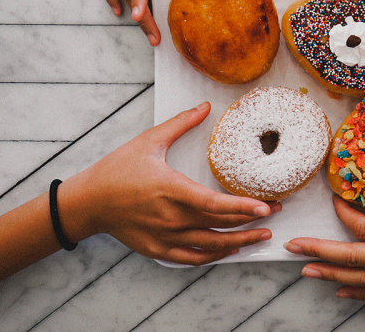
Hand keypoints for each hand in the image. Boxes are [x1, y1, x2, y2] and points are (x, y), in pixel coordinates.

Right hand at [63, 102, 278, 265]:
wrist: (89, 202)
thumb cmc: (117, 170)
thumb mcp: (149, 141)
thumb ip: (180, 124)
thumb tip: (205, 106)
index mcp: (171, 190)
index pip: (214, 204)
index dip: (243, 208)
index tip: (266, 207)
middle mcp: (171, 218)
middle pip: (220, 225)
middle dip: (252, 221)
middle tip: (275, 212)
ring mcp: (164, 237)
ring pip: (211, 245)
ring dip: (240, 242)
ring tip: (262, 236)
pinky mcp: (158, 250)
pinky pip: (193, 258)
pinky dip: (215, 256)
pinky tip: (231, 249)